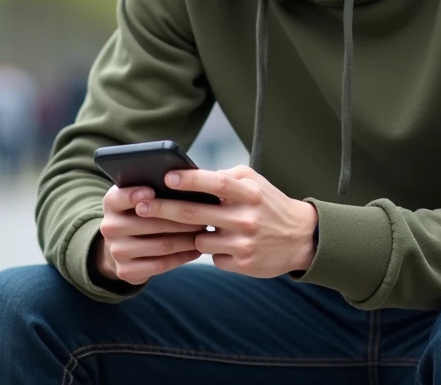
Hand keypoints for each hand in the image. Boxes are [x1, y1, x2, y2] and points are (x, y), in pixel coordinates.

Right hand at [96, 184, 206, 285]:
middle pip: (149, 223)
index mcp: (111, 203)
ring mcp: (116, 251)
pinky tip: (196, 250)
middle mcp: (109, 227)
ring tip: (204, 232)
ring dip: (186, 239)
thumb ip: (153, 188)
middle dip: (181, 219)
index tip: (153, 191)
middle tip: (204, 215)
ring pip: (159, 245)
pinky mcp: (126, 271)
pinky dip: (182, 257)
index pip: (120, 197)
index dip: (134, 194)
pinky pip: (160, 264)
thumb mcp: (138, 197)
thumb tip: (184, 180)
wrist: (122, 247)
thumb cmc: (140, 213)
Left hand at [136, 165, 317, 278]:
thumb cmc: (269, 204)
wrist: (301, 238)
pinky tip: (226, 245)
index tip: (166, 177)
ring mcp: (243, 243)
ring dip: (192, 234)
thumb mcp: (255, 183)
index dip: (190, 180)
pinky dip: (213, 250)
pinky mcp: (242, 263)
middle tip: (140, 205)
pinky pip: (212, 256)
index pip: (215, 183)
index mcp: (249, 193)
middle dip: (163, 209)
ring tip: (200, 227)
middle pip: (195, 214)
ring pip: (199, 239)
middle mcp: (245, 218)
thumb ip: (227, 178)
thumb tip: (190, 176)